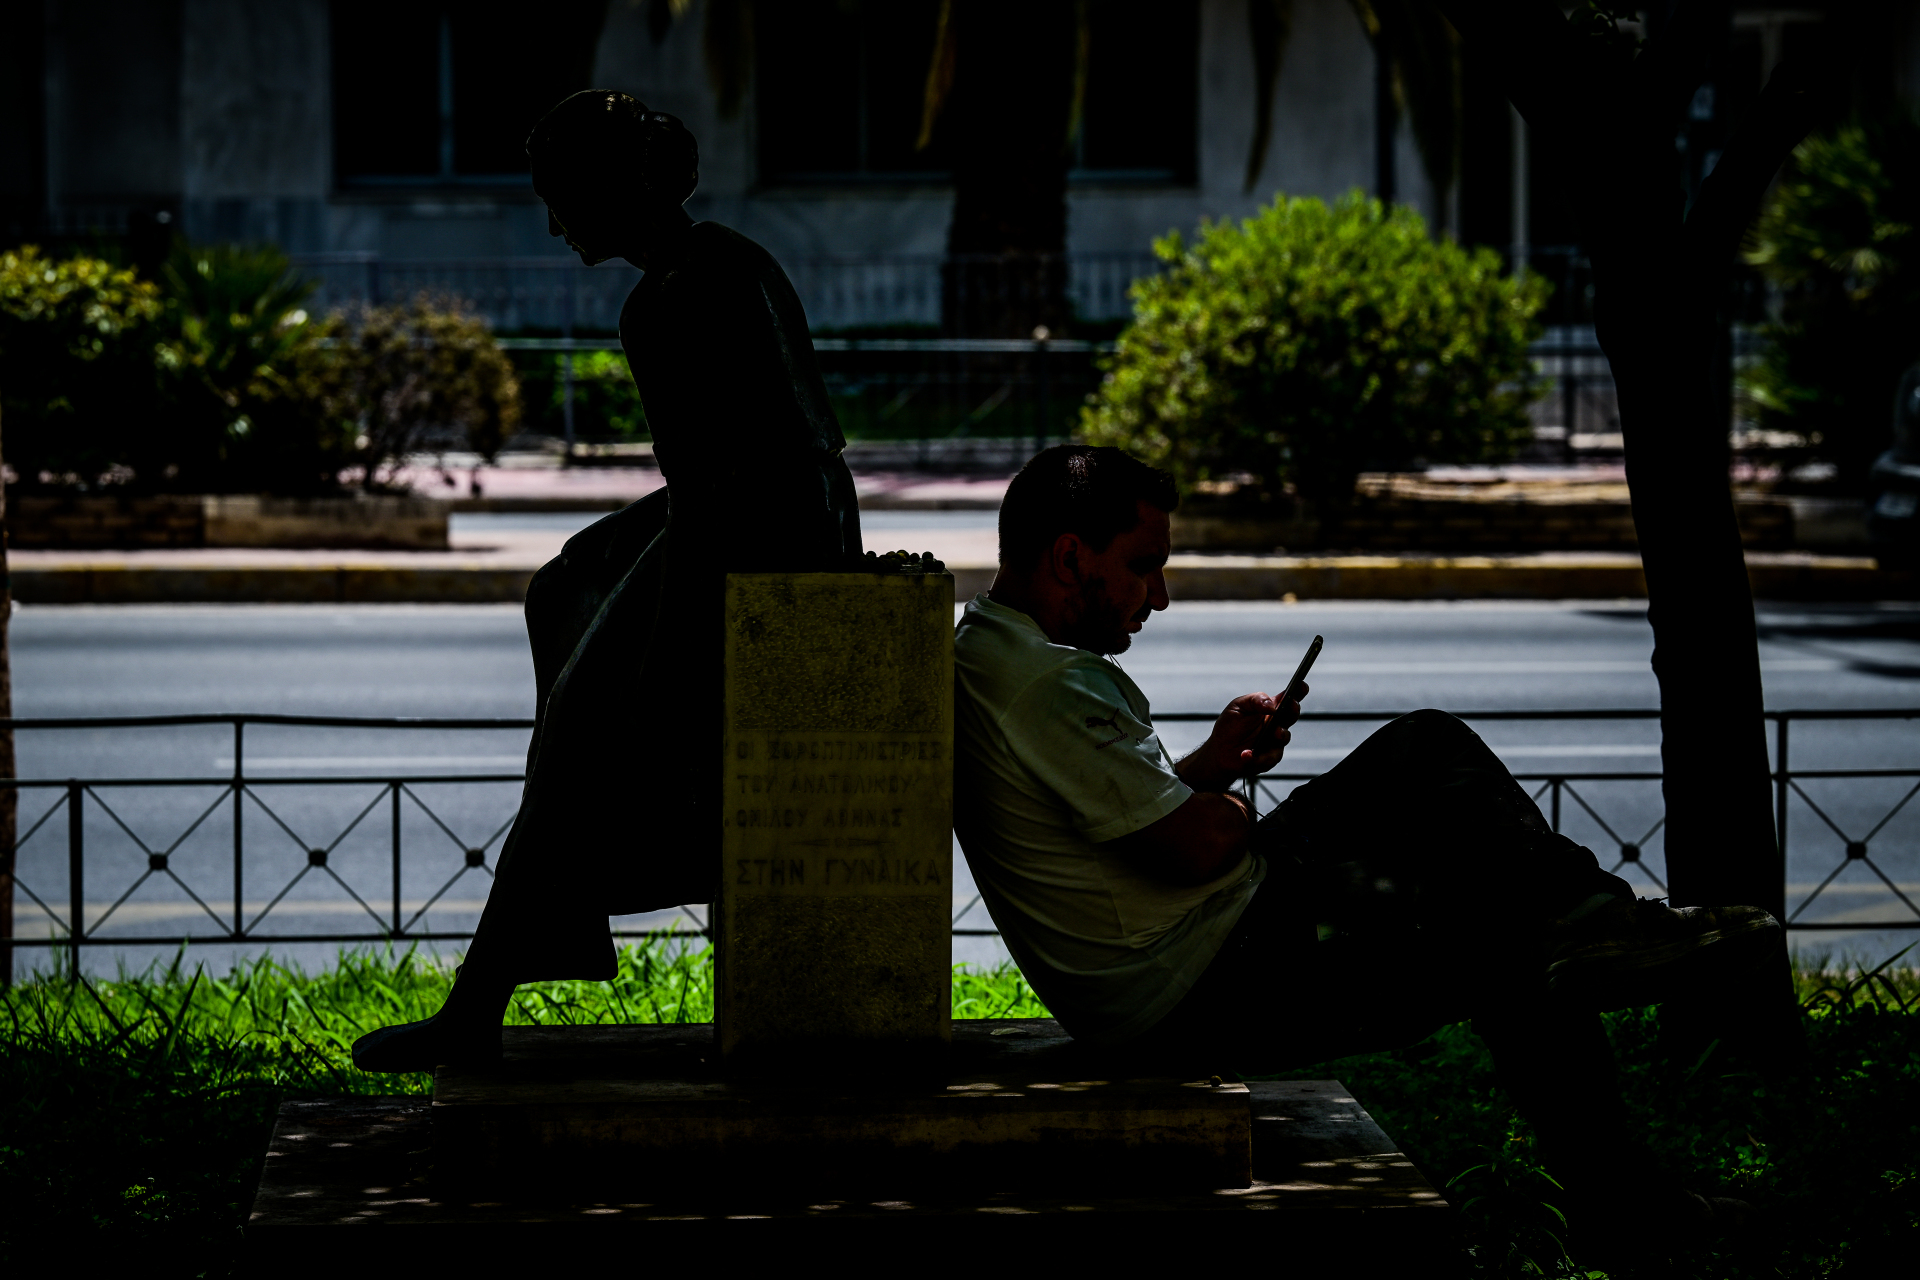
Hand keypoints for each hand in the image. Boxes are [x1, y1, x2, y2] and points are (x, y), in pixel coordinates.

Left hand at [1174, 683, 1307, 792]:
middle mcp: (1276, 724)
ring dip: (1281, 734)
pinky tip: (1245, 754)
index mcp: (1271, 708)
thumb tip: (1272, 705)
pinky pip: (1267, 759)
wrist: (1219, 751)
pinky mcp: (1268, 759)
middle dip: (1293, 709)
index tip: (1302, 685)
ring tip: (1274, 732)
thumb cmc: (1230, 726)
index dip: (1298, 691)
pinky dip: (1256, 757)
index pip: (1288, 698)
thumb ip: (1255, 700)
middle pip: (1292, 715)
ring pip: (1284, 737)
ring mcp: (1275, 742)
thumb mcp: (1238, 706)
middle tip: (1291, 705)